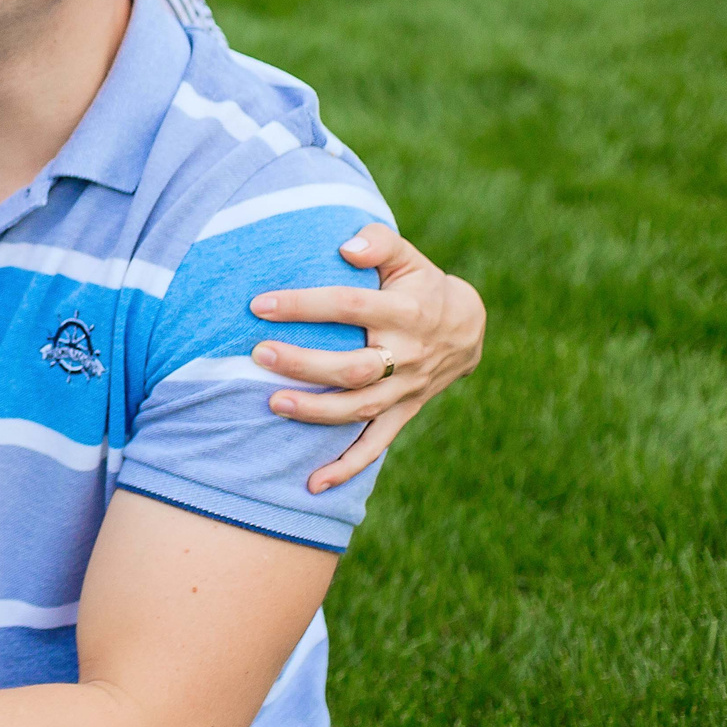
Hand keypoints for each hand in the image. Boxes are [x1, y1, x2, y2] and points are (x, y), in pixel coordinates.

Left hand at [249, 225, 487, 492]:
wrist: (467, 327)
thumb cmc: (419, 283)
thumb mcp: (407, 255)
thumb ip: (379, 241)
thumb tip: (346, 245)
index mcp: (406, 311)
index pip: (349, 306)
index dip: (305, 305)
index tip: (259, 305)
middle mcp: (408, 355)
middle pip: (354, 366)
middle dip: (304, 363)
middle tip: (259, 354)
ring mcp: (407, 390)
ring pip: (360, 407)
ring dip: (316, 411)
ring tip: (271, 403)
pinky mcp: (403, 413)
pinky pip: (376, 446)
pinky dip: (346, 468)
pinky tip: (311, 484)